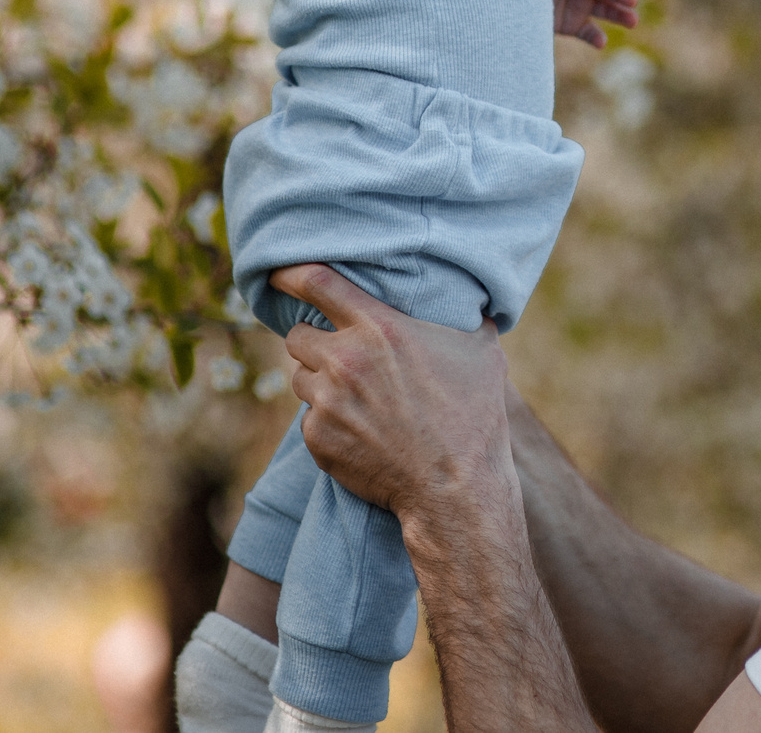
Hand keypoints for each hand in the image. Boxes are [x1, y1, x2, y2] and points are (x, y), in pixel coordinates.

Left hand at [274, 263, 509, 514]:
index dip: (291, 273)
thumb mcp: (481, 350)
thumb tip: (472, 297)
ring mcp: (326, 403)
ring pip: (300, 379)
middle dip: (314, 341)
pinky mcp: (318, 440)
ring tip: (355, 396)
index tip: (280, 273)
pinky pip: (309, 420)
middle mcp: (345, 361)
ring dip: (320, 382)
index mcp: (380, 328)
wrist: (456, 488)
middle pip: (296, 336)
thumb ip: (464, 317)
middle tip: (338, 353)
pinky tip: (361, 431)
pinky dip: (327, 422)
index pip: (317, 283)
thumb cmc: (475, 415)